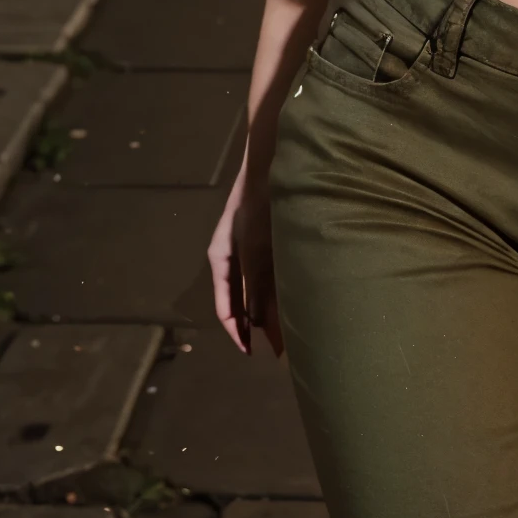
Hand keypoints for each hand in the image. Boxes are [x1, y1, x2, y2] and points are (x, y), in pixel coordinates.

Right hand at [208, 156, 282, 357]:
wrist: (273, 165)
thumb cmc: (259, 206)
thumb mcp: (254, 249)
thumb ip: (254, 284)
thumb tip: (255, 322)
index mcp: (221, 260)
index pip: (224, 306)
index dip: (236, 332)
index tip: (250, 352)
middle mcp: (235, 257)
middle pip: (241, 300)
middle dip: (256, 327)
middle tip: (276, 350)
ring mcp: (252, 248)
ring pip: (258, 289)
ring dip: (271, 311)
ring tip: (290, 332)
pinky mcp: (270, 241)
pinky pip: (272, 274)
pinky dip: (280, 292)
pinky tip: (296, 301)